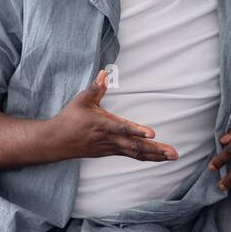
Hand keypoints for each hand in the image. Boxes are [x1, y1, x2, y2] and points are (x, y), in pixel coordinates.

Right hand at [50, 69, 176, 161]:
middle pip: (135, 146)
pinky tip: (160, 158)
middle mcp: (109, 139)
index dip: (137, 131)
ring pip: (136, 153)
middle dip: (155, 149)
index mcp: (102, 124)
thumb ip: (95, 88)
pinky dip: (147, 157)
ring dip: (155, 156)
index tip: (152, 133)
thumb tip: (104, 72)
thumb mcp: (81, 100)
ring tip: (173, 156)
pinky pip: (132, 156)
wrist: (57, 141)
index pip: (122, 128)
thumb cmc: (70, 118)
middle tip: (173, 153)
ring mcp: (111, 148)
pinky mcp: (111, 152)